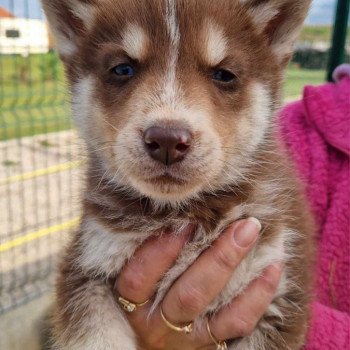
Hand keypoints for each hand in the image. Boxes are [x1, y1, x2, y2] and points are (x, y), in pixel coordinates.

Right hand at [115, 219, 281, 349]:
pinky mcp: (209, 345)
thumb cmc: (147, 298)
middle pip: (188, 293)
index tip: (186, 220)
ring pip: (213, 306)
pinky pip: (238, 321)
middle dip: (217, 257)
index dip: (161, 249)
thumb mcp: (138, 281)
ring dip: (235, 266)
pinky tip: (272, 266)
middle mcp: (157, 324)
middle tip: (240, 223)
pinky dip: (258, 293)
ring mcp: (186, 338)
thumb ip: (148, 252)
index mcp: (133, 303)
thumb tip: (175, 211)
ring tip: (252, 231)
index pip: (139, 277)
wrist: (156, 344)